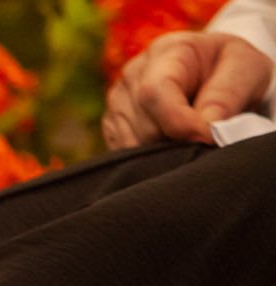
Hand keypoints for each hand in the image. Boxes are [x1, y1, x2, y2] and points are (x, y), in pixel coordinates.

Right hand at [103, 31, 273, 148]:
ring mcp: (117, 102)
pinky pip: (124, 154)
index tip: (209, 138)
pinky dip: (149, 158)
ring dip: (164, 151)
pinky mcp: (112, 126)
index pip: (155, 92)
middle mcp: (132, 75)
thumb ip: (229, 94)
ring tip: (191, 138)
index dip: (181, 122)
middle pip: (145, 125)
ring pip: (132, 144)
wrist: (214, 74)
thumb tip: (207, 125)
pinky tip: (172, 143)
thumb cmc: (232, 69)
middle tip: (208, 138)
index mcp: (166, 52)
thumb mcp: (248, 69)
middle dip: (178, 140)